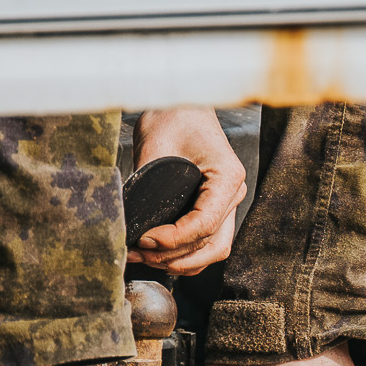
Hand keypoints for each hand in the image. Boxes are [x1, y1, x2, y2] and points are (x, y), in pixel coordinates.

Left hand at [129, 107, 246, 274]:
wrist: (183, 104)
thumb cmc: (174, 116)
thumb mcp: (156, 147)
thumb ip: (148, 186)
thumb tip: (132, 223)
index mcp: (227, 177)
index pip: (205, 224)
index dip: (174, 239)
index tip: (145, 239)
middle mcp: (233, 194)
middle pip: (212, 245)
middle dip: (175, 256)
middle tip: (140, 253)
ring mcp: (226, 203)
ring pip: (213, 250)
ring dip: (180, 261)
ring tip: (144, 258)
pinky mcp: (214, 208)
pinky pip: (206, 244)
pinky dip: (185, 256)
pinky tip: (157, 254)